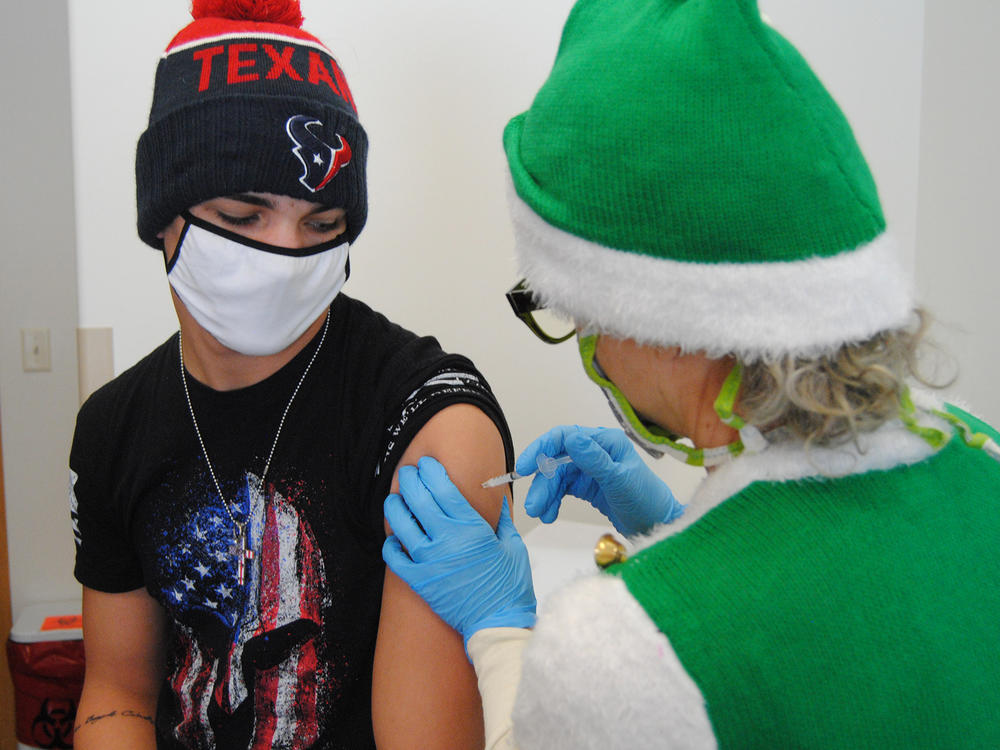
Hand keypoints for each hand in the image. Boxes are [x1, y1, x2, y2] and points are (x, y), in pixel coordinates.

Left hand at [382, 457, 535, 647]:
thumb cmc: (509, 588)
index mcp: (471, 528)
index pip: (443, 488)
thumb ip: (502, 519)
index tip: (427, 464)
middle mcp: (446, 540)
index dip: (431, 471)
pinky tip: (395, 537)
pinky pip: (393, 556)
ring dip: (395, 505)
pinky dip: (391, 543)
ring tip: (395, 499)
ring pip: (400, 523)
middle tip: (408, 473)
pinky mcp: (418, 581)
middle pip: (418, 498)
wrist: (497, 624)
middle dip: (410, 479)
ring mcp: (429, 561)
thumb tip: (496, 499)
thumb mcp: (514, 546)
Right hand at [519, 425, 683, 535]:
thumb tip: (572, 438)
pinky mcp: (588, 485)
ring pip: (557, 477)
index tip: (524, 467)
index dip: (541, 449)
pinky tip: (550, 514)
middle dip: (543, 483)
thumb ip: (595, 459)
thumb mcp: (619, 479)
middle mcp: (596, 451)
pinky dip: (553, 501)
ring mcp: (591, 468)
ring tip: (541, 514)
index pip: (564, 437)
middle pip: (557, 461)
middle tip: (533, 505)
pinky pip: (563, 489)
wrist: (659, 527)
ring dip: (546, 494)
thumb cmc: (647, 500)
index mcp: (605, 442)